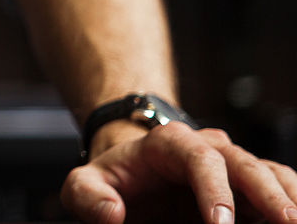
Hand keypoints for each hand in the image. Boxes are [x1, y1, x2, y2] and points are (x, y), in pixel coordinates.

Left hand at [62, 121, 296, 223]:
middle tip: (285, 223)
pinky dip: (290, 202)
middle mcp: (210, 149)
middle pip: (246, 165)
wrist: (132, 171)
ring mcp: (233, 167)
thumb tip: (110, 214)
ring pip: (271, 174)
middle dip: (268, 195)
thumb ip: (88, 196)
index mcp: (170, 143)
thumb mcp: (84, 184)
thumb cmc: (113, 178)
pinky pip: (279, 188)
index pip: (201, 160)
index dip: (215, 191)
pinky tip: (293, 218)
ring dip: (289, 197)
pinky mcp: (248, 188)